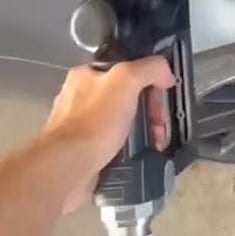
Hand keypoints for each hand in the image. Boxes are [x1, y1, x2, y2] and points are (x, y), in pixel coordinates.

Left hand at [39, 58, 176, 212]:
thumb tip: (164, 73)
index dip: (149, 79)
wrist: (69, 167)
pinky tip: (142, 153)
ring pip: (123, 121)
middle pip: (127, 97)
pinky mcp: (87, 149)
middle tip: (161, 125)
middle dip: (150, 110)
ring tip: (157, 143)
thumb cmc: (94, 122)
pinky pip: (117, 143)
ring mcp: (83, 125)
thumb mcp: (125, 81)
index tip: (164, 94)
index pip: (125, 69)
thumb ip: (147, 68)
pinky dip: (132, 147)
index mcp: (86, 75)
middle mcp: (81, 97)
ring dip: (145, 130)